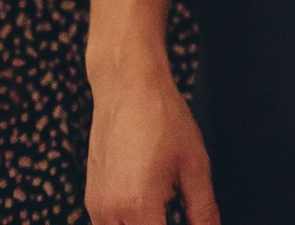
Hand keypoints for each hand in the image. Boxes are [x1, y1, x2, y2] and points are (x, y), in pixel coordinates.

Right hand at [85, 58, 220, 224]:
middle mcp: (112, 210)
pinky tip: (145, 200)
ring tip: (161, 209)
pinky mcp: (91, 196)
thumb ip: (203, 208)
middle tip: (171, 210)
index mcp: (140, 204)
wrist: (127, 83)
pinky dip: (126, 222)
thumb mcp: (194, 162)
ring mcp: (97, 204)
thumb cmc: (162, 116)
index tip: (188, 220)